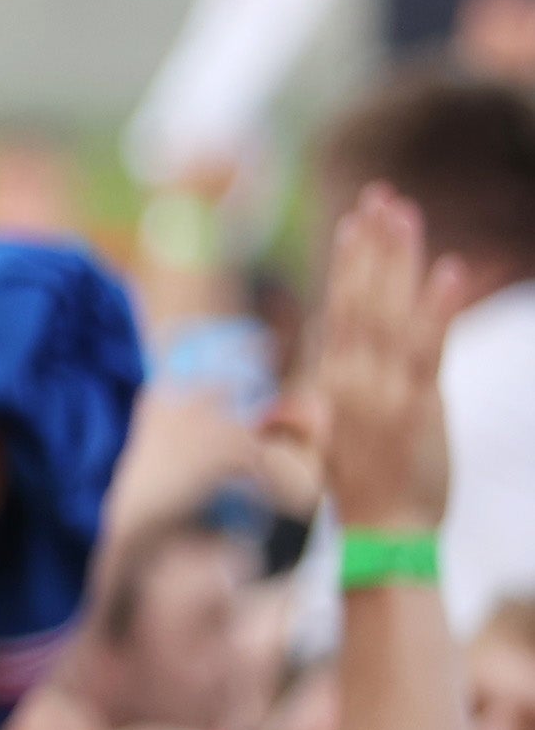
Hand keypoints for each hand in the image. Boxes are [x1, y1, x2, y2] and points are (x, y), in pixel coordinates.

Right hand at [312, 182, 468, 535]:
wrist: (385, 533)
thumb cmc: (363, 489)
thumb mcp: (332, 444)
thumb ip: (316, 414)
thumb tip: (279, 412)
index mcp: (331, 382)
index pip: (338, 308)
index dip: (347, 263)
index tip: (353, 220)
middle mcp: (350, 378)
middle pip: (359, 297)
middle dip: (371, 244)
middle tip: (381, 196)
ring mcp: (383, 389)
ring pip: (389, 310)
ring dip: (398, 258)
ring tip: (407, 212)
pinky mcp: (418, 404)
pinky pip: (429, 346)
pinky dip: (438, 306)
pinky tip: (451, 269)